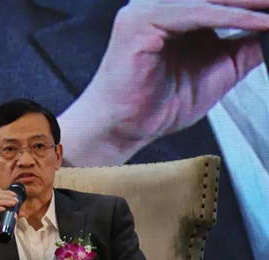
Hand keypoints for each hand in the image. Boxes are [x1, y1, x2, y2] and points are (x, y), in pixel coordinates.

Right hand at [0, 190, 17, 257]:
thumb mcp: (1, 228)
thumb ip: (8, 222)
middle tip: (16, 200)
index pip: (0, 197)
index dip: (8, 195)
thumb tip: (15, 215)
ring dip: (4, 202)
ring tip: (12, 204)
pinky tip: (3, 209)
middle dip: (8, 197)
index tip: (16, 197)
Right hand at [59, 0, 268, 165]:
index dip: (249, 6)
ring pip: (208, 0)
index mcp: (173, 17)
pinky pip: (195, 12)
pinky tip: (255, 23)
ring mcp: (148, 9)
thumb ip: (237, 53)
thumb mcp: (213, 77)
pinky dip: (230, 17)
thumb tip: (263, 35)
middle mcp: (159, 7)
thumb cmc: (155, 109)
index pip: (218, 3)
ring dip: (246, 5)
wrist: (123, 129)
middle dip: (251, 2)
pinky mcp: (141, 20)